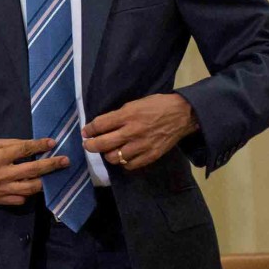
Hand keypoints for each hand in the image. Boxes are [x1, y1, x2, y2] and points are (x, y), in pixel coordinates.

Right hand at [0, 138, 68, 204]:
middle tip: (65, 161)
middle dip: (51, 165)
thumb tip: (29, 145)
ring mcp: (1, 189)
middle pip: (33, 170)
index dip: (40, 145)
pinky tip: (32, 187)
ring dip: (44, 181)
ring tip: (52, 176)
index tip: (52, 143)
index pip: (25, 149)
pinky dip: (28, 193)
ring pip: (30, 187)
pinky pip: (20, 199)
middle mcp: (1, 174)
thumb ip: (9, 144)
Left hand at [82, 93, 198, 170]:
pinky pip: (129, 165)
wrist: (182, 114)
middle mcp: (132, 131)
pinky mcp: (151, 155)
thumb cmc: (156, 105)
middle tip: (88, 144)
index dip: (89, 129)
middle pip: (102, 144)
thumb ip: (118, 115)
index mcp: (127, 115)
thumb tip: (102, 125)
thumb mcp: (134, 104)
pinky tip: (123, 156)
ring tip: (108, 150)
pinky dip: (123, 162)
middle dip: (90, 145)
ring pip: (114, 157)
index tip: (86, 132)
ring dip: (107, 155)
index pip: (100, 125)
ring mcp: (142, 145)